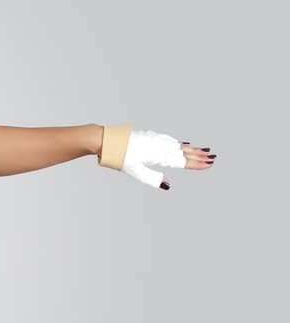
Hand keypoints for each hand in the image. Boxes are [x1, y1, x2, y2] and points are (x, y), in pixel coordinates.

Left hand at [101, 125, 216, 190]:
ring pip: (178, 145)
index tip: (209, 164)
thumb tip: (168, 185)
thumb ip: (153, 179)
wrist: (109, 141)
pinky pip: (171, 140)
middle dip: (199, 155)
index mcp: (158, 155)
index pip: (181, 161)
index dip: (196, 163)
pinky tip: (184, 144)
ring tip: (204, 151)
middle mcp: (160, 145)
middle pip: (183, 152)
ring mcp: (157, 139)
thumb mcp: (136, 172)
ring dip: (192, 149)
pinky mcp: (152, 136)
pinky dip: (180, 143)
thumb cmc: (121, 157)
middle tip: (213, 158)